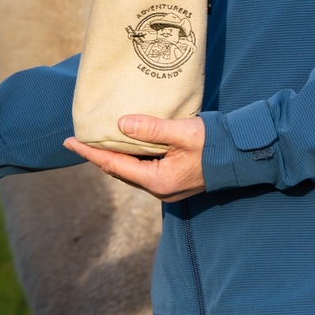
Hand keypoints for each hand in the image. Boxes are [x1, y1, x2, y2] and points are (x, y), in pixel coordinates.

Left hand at [62, 115, 207, 202]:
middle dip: (98, 156)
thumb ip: (151, 129)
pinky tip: (125, 145)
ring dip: (115, 157)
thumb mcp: (182, 132)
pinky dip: (130, 158)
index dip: (90, 153)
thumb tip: (120, 124)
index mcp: (158, 181)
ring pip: (131, 172)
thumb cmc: (216, 143)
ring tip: (97, 142)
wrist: (245, 156)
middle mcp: (159, 190)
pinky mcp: (174, 181)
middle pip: (119, 171)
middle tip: (78, 140)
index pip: (114, 165)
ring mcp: (167, 188)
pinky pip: (144, 170)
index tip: (68, 142)